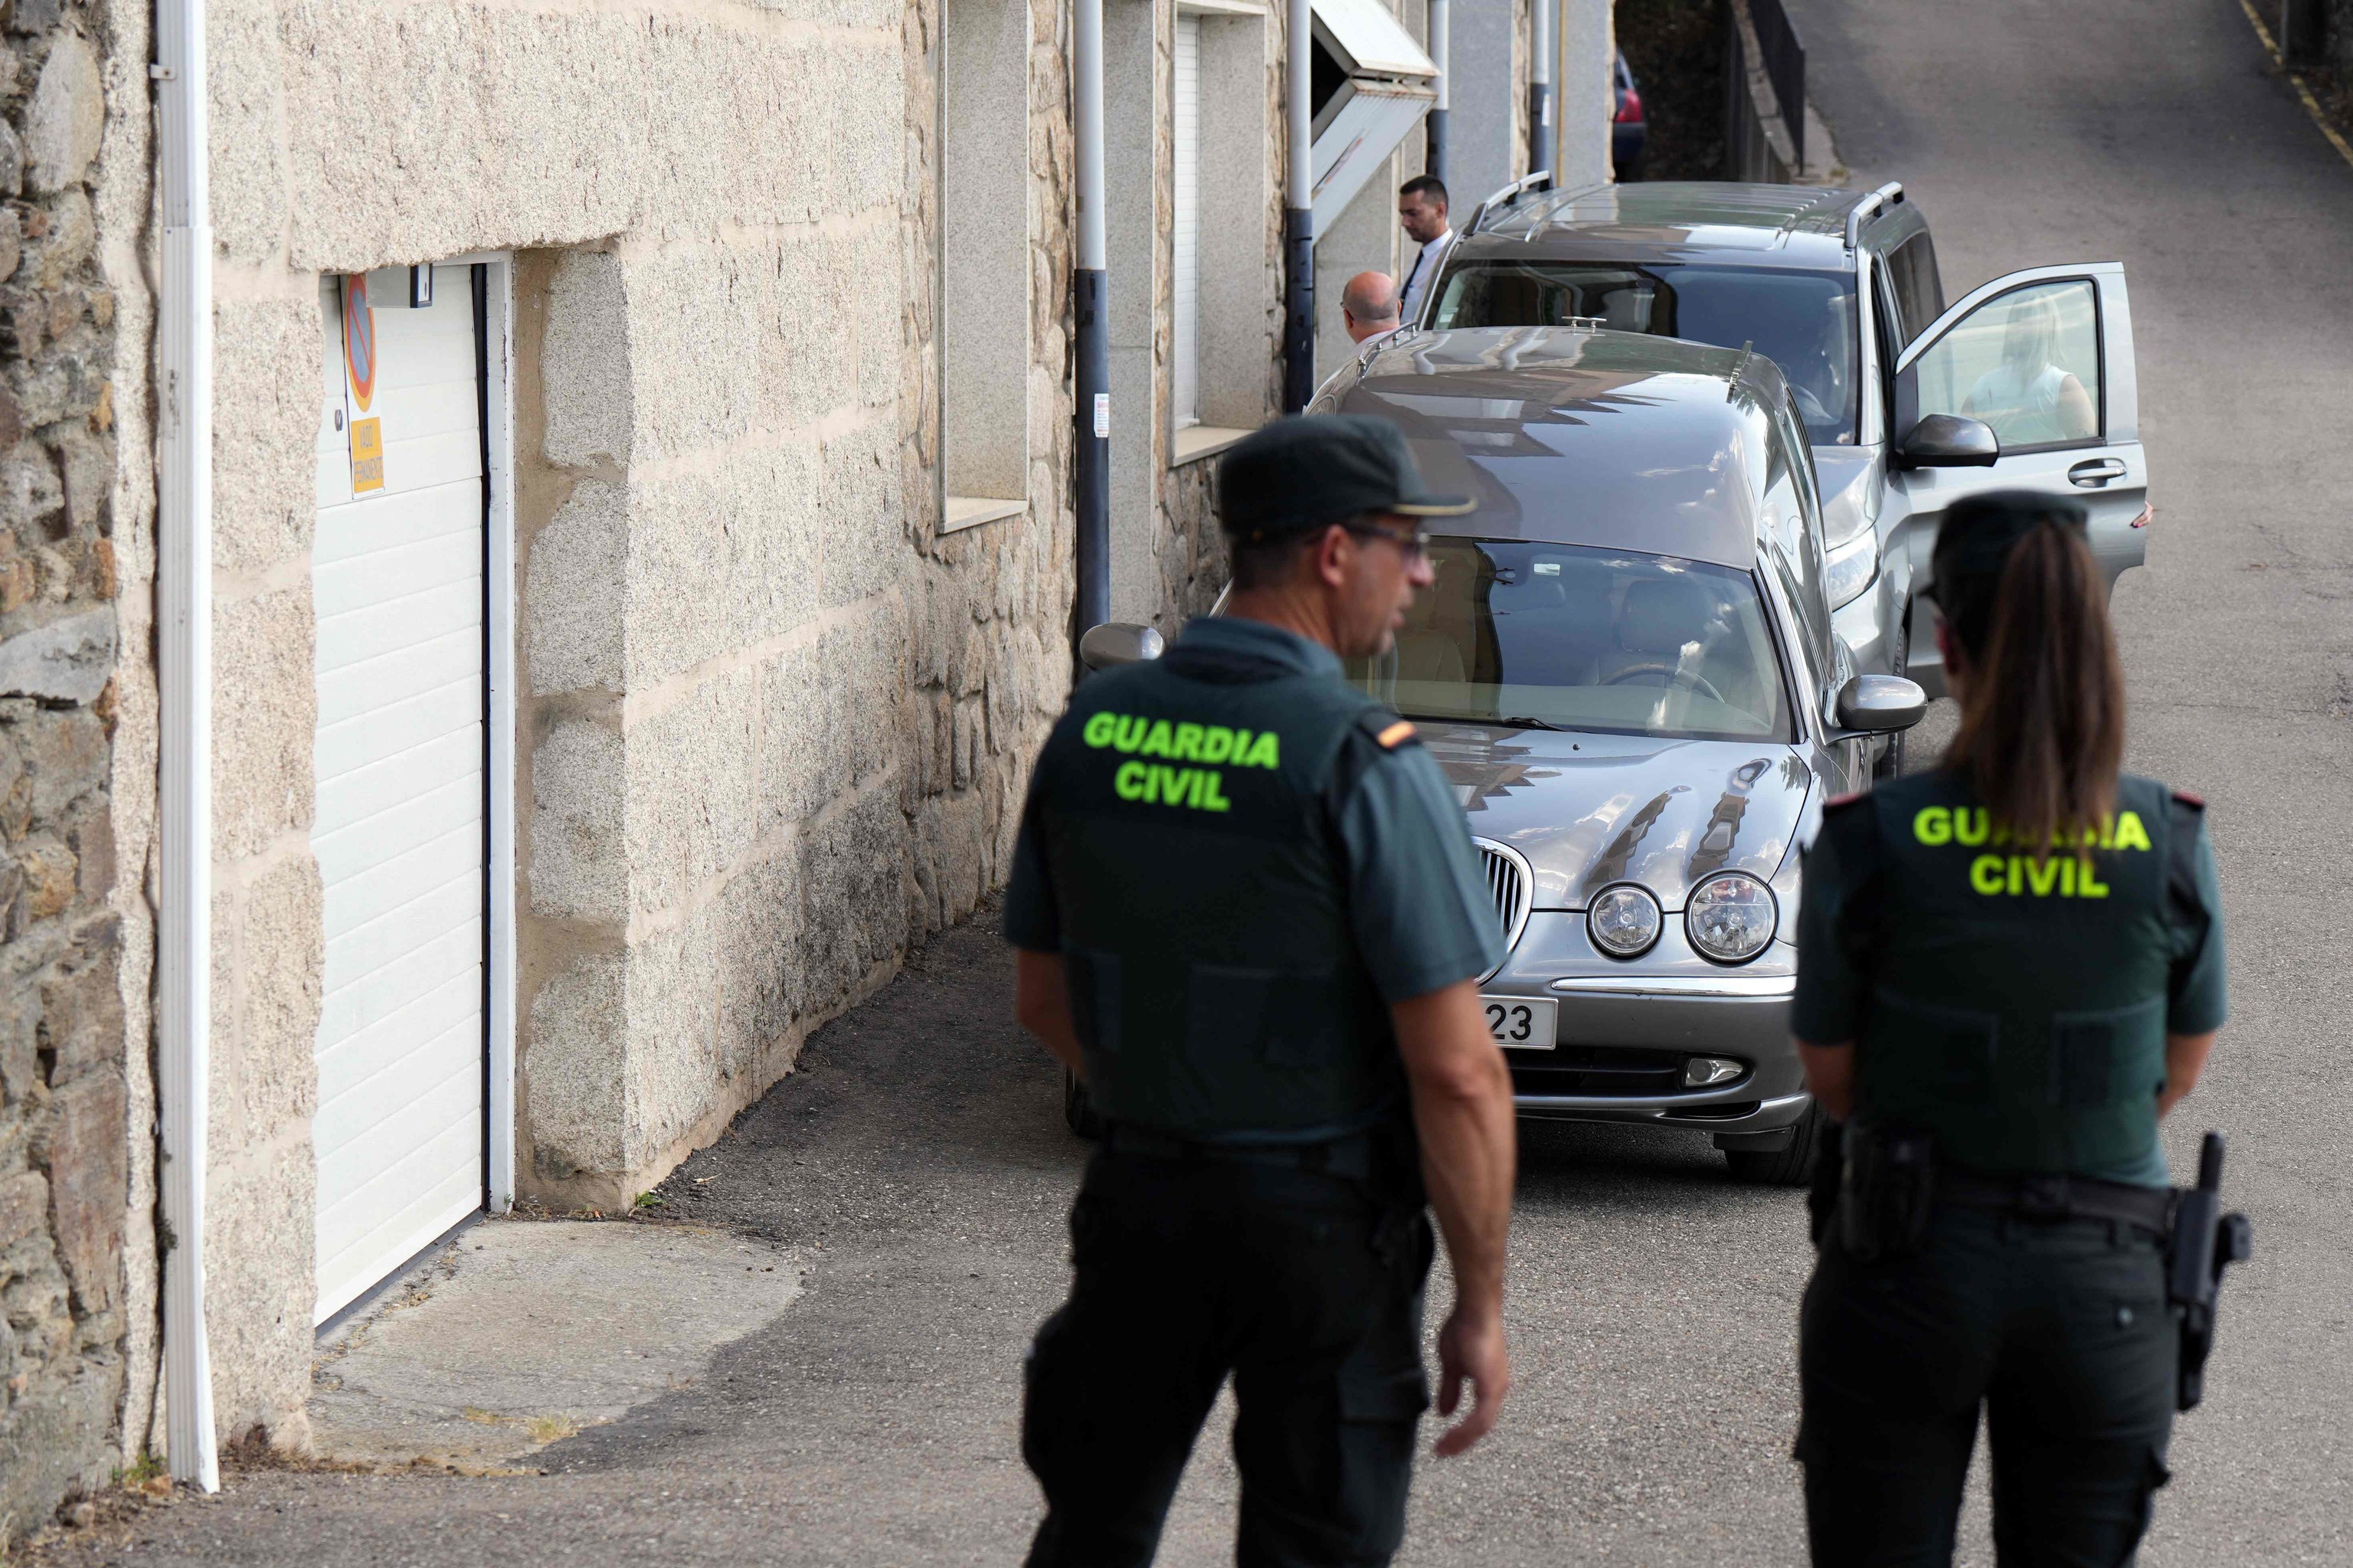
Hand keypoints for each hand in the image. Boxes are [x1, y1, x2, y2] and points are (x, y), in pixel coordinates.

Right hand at [1431, 1301, 1509, 1456]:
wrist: (1475, 1309)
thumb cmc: (1465, 1328)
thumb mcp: (1452, 1365)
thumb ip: (1451, 1389)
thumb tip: (1444, 1412)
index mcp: (1490, 1385)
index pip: (1479, 1418)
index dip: (1462, 1433)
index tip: (1443, 1444)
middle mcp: (1498, 1389)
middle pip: (1482, 1426)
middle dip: (1461, 1442)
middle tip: (1442, 1453)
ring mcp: (1497, 1388)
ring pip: (1482, 1425)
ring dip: (1462, 1439)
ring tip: (1443, 1449)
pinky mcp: (1492, 1385)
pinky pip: (1480, 1417)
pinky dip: (1465, 1430)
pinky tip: (1452, 1435)